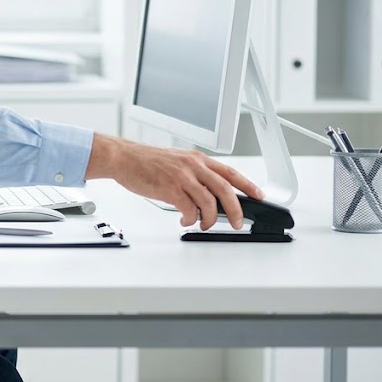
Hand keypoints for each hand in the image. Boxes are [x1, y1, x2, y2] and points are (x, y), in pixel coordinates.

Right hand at [86, 135, 263, 229]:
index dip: (248, 185)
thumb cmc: (144, 160)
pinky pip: (189, 209)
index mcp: (197, 158)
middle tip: (237, 222)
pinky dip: (190, 218)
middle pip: (225, 189)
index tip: (259, 195)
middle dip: (235, 209)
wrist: (123, 158)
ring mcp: (182, 177)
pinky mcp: (169, 188)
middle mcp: (193, 166)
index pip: (230, 172)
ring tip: (205, 224)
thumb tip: (207, 194)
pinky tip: (185, 220)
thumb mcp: (175, 160)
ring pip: (209, 202)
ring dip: (210, 218)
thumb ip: (193, 173)